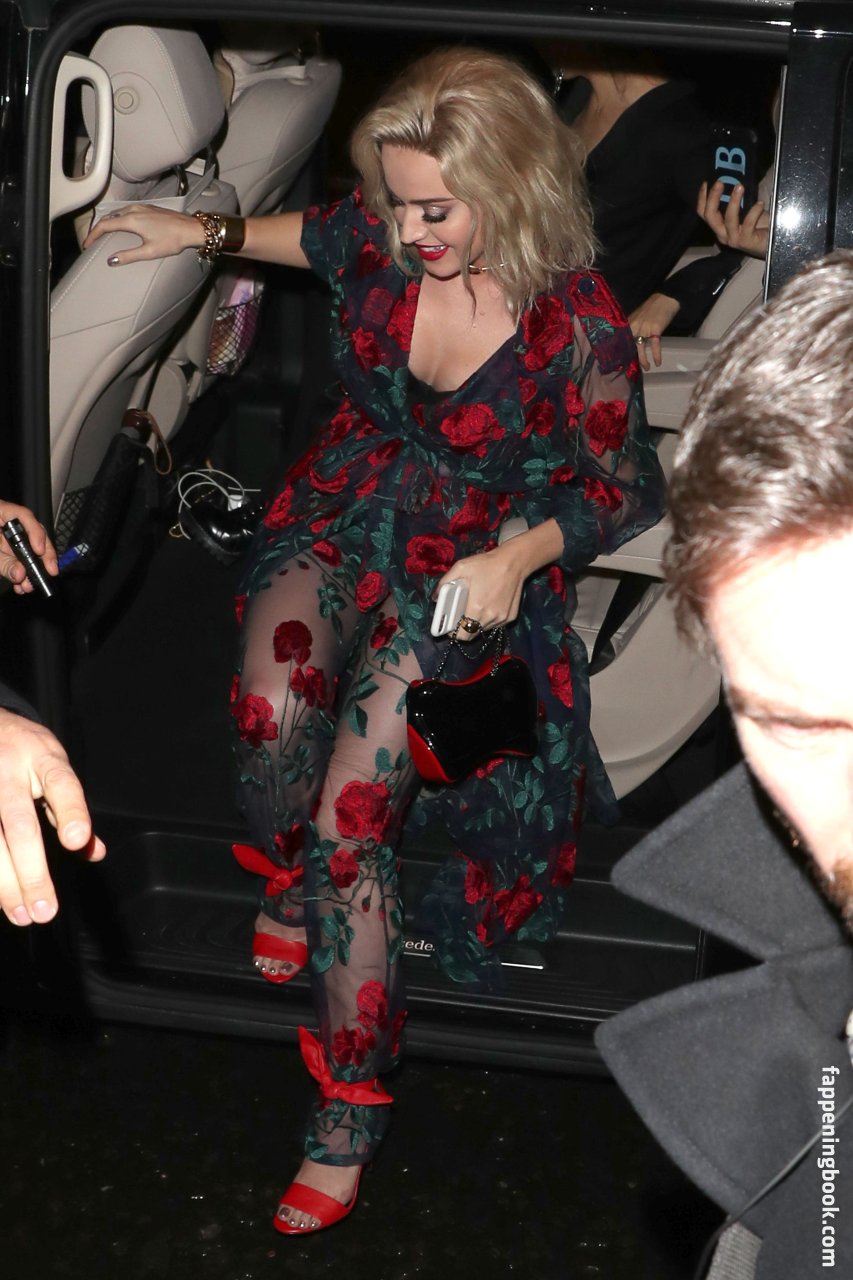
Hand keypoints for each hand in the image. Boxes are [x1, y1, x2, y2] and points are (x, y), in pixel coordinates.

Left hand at [0, 501, 57, 593]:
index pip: (23, 515)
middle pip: (32, 534)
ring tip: (29, 585)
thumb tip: (20, 573)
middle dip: (42, 556)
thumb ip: (2, 562)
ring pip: (28, 551)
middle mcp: (5, 524)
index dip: (35, 532)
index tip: (39, 551)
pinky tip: (22, 585)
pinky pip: (19, 561)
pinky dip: (22, 574)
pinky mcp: (5, 551)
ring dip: (32, 571)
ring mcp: (5, 537)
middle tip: (50, 570)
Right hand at [0, 708, 104, 924]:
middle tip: (45, 910)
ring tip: (21, 914)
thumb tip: (95, 852)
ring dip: (3, 883)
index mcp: (43, 759)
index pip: (62, 784)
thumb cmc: (24, 754)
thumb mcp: (54, 768)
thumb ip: (70, 811)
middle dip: (31, 871)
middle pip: (19, 823)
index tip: (77, 840)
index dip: (70, 812)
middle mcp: (9, 770)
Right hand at [82, 203, 202, 266]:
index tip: (87, 244)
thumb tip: (111, 260)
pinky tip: (121, 225)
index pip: (105, 226)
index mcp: (131, 220)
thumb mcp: (149, 251)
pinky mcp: (148, 208)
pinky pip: (126, 211)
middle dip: (98, 229)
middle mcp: (134, 210)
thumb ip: (128, 256)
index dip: (93, 235)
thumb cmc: (172, 240)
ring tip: (104, 234)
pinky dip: (118, 218)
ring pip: (117, 213)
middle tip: (92, 240)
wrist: (190, 228)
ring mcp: (141, 207)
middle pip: (109, 217)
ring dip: (108, 222)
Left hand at [437, 520, 563, 640]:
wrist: (514, 562)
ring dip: (477, 623)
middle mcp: (490, 617)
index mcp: (476, 608)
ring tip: (475, 608)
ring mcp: (502, 618)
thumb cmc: (486, 564)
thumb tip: (435, 597)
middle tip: (460, 616)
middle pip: (472, 634)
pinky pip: (495, 624)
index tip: (450, 627)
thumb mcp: (461, 568)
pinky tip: (488, 604)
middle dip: (464, 628)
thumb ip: (445, 583)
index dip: (454, 633)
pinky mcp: (510, 616)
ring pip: (484, 629)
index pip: (462, 635)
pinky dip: (489, 619)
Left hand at [629, 294, 680, 370]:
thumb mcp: (638, 317)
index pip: (622, 340)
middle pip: (630, 346)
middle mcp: (634, 327)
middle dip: (632, 358)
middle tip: (634, 367)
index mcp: (629, 324)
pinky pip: (654, 346)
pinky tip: (657, 362)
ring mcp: (644, 328)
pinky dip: (656, 355)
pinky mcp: (655, 330)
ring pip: (641, 348)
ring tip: (646, 368)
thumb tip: (632, 340)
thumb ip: (634, 327)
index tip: (621, 361)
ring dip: (643, 360)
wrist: (665, 298)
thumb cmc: (652, 308)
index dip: (622, 351)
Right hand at [697, 181, 769, 258]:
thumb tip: (737, 182)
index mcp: (719, 226)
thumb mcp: (746, 211)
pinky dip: (754, 212)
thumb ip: (739, 201)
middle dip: (713, 197)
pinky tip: (760, 204)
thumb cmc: (759, 226)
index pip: (704, 213)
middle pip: (710, 216)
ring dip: (734, 201)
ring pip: (728, 220)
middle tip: (720, 182)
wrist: (772, 243)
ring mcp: (733, 239)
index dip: (702, 198)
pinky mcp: (746, 242)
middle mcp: (723, 234)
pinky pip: (748, 224)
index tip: (706, 182)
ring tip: (740, 187)